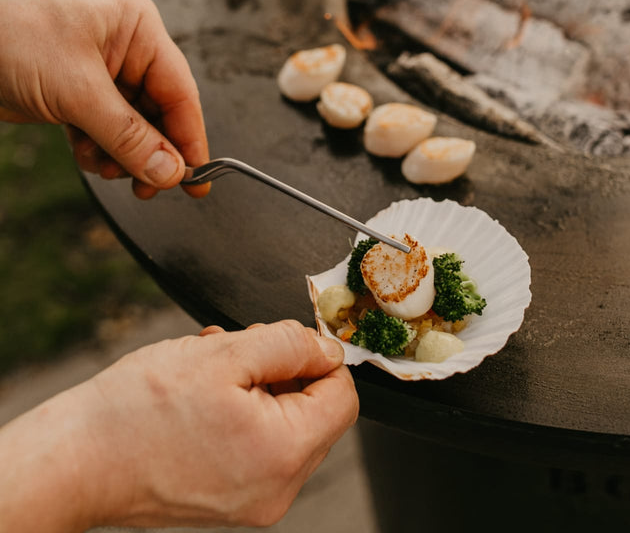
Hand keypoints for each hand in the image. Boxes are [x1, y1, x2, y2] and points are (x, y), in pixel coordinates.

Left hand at [0, 0, 208, 197]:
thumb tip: (170, 172)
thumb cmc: (8, 35)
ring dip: (121, 155)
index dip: (189, 137)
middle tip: (151, 188)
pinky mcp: (76, 92)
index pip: (180, 90)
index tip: (196, 178)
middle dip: (151, 151)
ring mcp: (100, 71)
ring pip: (132, 126)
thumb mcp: (77, 91)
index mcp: (137, 29)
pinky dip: (98, 149)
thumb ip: (128, 135)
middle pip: (159, 112)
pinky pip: (104, 130)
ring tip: (104, 167)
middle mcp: (125, 48)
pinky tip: (85, 156)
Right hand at [0, 320, 358, 530]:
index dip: (319, 358)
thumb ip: (288, 344)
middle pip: (315, 411)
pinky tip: (203, 395)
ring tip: (211, 373)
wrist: (71, 463)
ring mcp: (252, 501)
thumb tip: (327, 348)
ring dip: (256, 386)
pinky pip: (258, 446)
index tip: (286, 342)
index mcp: (283, 456)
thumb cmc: (134, 413)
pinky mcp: (229, 502)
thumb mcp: (223, 354)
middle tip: (238, 352)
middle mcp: (275, 490)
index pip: (342, 396)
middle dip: (283, 371)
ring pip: (285, 424)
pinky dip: (240, 412)